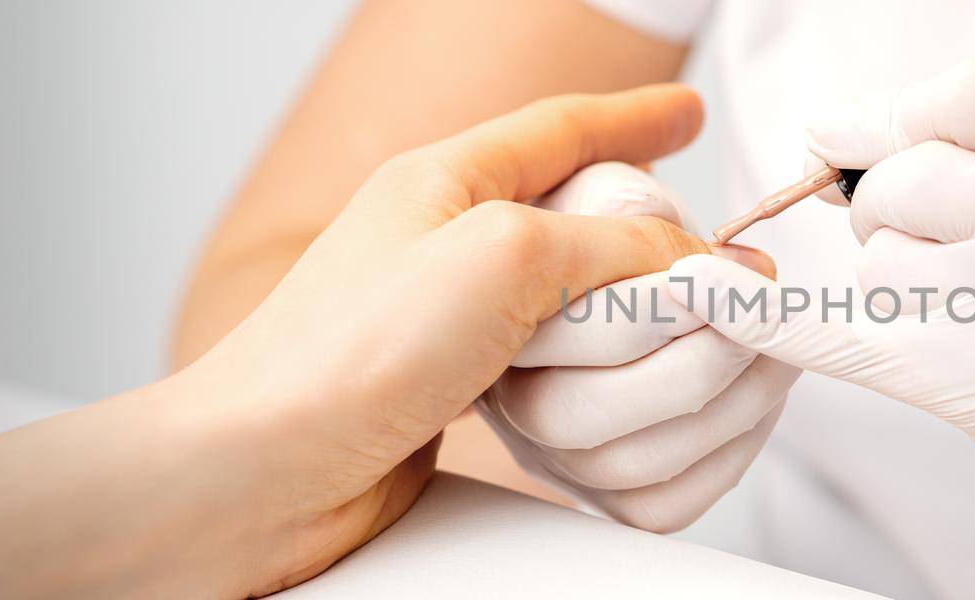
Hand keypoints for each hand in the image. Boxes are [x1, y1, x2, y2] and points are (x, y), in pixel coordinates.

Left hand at [0, 84, 715, 596]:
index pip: (564, 129)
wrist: (263, 478)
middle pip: (591, 226)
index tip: (688, 112)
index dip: (636, 117)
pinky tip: (607, 401)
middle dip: (655, 252)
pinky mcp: (466, 396)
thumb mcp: (502, 256)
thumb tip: (703, 262)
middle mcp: (455, 247)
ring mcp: (459, 324)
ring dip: (628, 337)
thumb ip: (615, 241)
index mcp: (451, 183)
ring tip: (657, 355)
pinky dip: (598, 390)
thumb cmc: (347, 352)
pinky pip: (562, 378)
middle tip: (711, 277)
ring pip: (584, 309)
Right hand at [476, 161, 797, 531]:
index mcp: (489, 318)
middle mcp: (508, 401)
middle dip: (694, 362)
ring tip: (779, 347)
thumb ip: (634, 205)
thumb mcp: (602, 190)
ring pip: (632, 465)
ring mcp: (555, 459)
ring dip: (730, 405)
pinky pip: (668, 503)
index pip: (558, 326)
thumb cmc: (605, 230)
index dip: (654, 302)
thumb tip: (718, 261)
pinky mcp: (609, 499)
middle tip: (763, 313)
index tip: (722, 268)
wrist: (610, 277)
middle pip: (580, 413)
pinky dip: (731, 453)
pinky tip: (760, 396)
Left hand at [667, 58, 974, 597]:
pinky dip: (777, 319)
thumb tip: (842, 137)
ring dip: (892, 282)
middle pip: (915, 178)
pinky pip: (853, 337)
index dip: (894, 110)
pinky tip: (719, 302)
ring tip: (955, 312)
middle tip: (906, 237)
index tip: (844, 134)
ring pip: (886, 263)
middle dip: (884, 203)